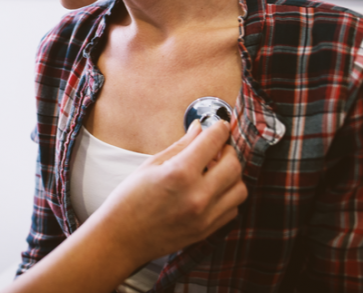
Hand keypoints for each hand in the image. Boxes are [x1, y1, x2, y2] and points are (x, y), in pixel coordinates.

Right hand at [94, 120, 246, 264]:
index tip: (220, 125)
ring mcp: (205, 216)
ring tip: (215, 170)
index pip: (213, 142)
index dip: (219, 128)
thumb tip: (198, 128)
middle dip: (227, 150)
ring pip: (239, 188)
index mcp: (179, 173)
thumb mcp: (152, 165)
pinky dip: (228, 195)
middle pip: (233, 164)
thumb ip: (181, 146)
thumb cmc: (130, 199)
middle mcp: (197, 195)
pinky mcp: (207, 230)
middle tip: (216, 148)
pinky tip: (212, 190)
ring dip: (231, 175)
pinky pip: (233, 208)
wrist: (123, 238)